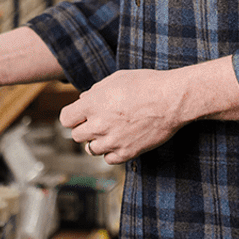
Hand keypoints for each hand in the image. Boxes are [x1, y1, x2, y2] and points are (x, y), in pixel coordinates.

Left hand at [58, 68, 190, 163]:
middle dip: (84, 128)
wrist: (172, 99)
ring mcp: (113, 141)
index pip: (66, 118)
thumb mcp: (117, 78)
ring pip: (90, 149)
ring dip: (97, 141)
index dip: (73, 116)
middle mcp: (99, 125)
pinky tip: (120, 141)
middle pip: (76, 136)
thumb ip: (96, 90)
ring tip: (111, 130)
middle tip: (98, 121)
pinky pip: (108, 159)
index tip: (80, 115)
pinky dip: (111, 152)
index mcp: (93, 104)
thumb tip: (84, 99)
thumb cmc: (146, 84)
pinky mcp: (127, 152)